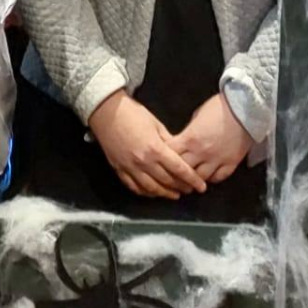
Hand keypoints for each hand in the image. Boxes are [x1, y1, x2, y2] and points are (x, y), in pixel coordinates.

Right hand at [88, 91, 204, 200]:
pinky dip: (145, 193)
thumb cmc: (133, 114)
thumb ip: (169, 141)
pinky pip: (134, 187)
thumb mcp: (156, 124)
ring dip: (165, 194)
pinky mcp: (119, 170)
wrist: (106, 112)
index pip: (179, 169)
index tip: (201, 186)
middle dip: (181, 187)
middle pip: (167, 181)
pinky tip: (153, 193)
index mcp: (156, 149)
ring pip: (151, 188)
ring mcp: (130, 168)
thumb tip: (179, 152)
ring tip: (175, 195)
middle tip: (190, 190)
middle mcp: (144, 162)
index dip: (192, 179)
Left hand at [173, 92, 251, 184]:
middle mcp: (201, 153)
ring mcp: (217, 160)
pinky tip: (208, 178)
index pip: (170, 153)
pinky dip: (211, 179)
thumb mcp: (197, 115)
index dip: (164, 156)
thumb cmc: (219, 106)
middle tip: (172, 175)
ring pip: (200, 178)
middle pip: (182, 169)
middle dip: (176, 172)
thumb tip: (184, 140)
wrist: (245, 107)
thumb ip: (189, 131)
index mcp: (190, 139)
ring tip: (189, 180)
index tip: (162, 158)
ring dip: (193, 179)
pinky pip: (218, 178)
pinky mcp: (231, 163)